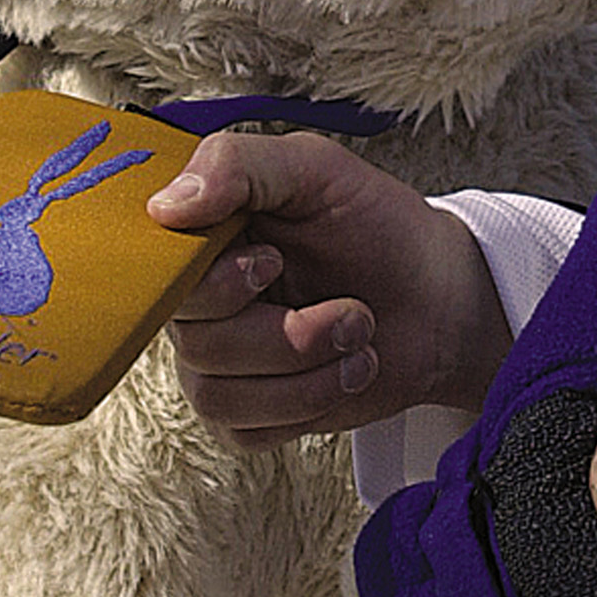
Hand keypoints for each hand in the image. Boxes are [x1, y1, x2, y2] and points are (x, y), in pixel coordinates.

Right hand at [147, 132, 511, 449]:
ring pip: (218, 393)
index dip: (214, 279)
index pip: (157, 270)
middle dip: (284, 331)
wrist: (439, 295)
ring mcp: (220, 361)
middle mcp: (200, 300)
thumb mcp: (317, 170)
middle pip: (192, 338)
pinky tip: (350, 369)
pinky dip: (311, 402)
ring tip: (360, 331)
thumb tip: (164, 208)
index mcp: (204, 235)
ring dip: (309, 367)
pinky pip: (245, 431)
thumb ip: (239, 165)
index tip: (272, 260)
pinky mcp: (248, 415)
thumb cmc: (377, 224)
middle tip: (349, 306)